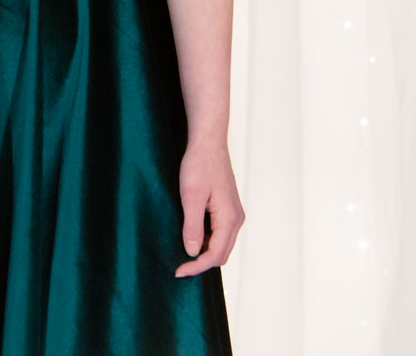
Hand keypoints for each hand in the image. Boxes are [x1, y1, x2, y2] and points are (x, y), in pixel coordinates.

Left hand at [173, 139, 243, 277]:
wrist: (208, 144)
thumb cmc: (199, 166)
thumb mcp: (191, 196)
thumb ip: (192, 225)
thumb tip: (192, 252)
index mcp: (230, 219)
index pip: (215, 254)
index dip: (197, 266)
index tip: (179, 272)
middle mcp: (236, 220)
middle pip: (221, 254)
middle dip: (201, 263)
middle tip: (179, 267)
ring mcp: (233, 215)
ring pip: (221, 245)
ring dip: (204, 253)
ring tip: (182, 254)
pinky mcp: (227, 209)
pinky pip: (219, 234)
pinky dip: (206, 241)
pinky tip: (191, 237)